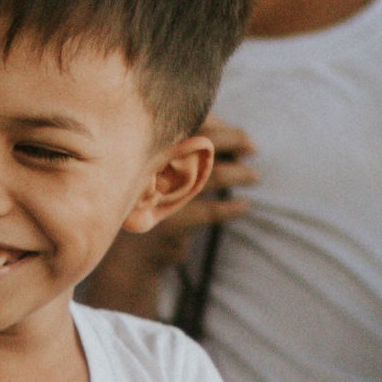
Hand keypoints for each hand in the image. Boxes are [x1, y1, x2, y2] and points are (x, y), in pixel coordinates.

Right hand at [121, 118, 259, 266]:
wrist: (127, 259)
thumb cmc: (149, 211)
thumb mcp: (156, 178)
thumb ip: (184, 154)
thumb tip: (234, 138)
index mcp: (150, 151)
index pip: (189, 122)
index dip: (219, 125)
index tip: (238, 136)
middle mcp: (152, 168)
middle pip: (204, 141)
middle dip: (236, 139)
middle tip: (254, 147)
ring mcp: (161, 197)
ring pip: (213, 175)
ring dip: (241, 173)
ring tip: (254, 177)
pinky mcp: (170, 225)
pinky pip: (212, 211)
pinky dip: (232, 207)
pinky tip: (243, 206)